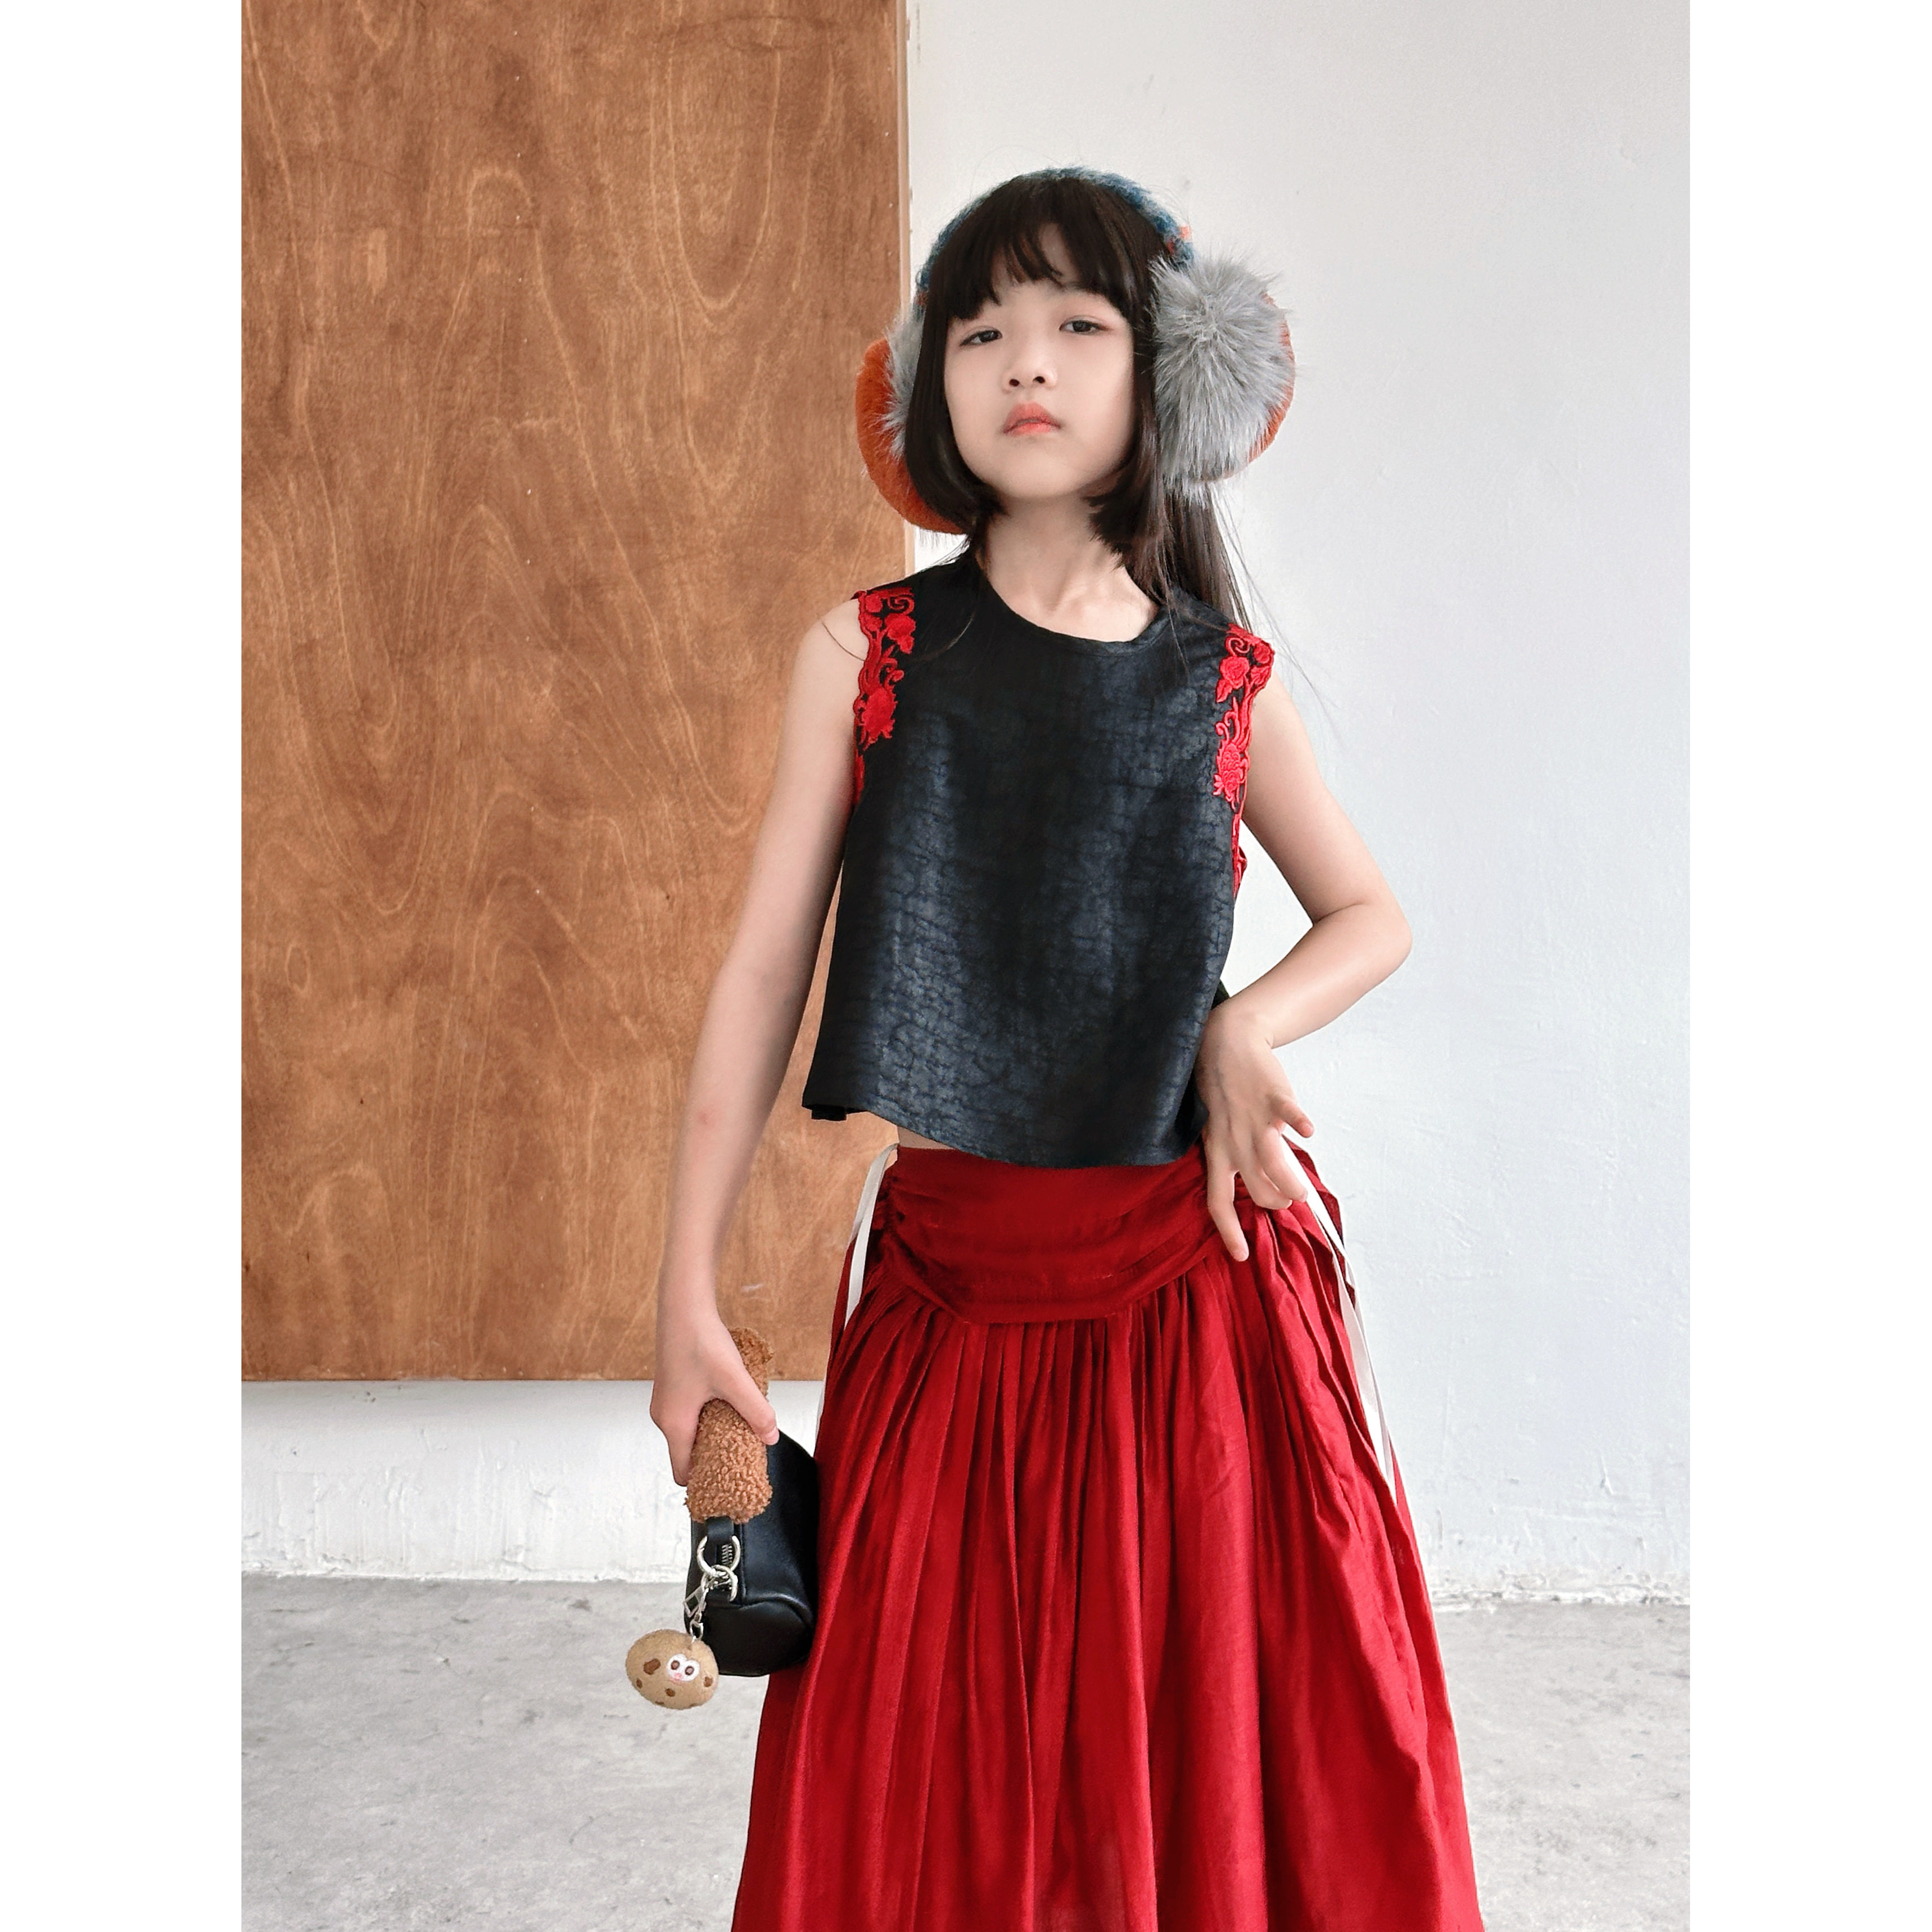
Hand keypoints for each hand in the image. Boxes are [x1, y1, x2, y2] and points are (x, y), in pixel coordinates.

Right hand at [649, 1283, 782, 1487]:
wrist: (683, 1304)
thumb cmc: (700, 1341)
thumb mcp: (735, 1381)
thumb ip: (756, 1412)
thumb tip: (771, 1436)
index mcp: (674, 1424)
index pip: (683, 1471)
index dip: (705, 1481)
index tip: (729, 1482)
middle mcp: (665, 1415)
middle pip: (688, 1451)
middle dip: (715, 1455)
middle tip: (743, 1452)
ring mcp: (667, 1400)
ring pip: (691, 1429)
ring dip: (714, 1430)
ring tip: (740, 1423)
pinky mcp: (674, 1385)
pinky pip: (690, 1412)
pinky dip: (708, 1414)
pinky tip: (729, 1399)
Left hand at [1193, 1002, 1315, 1261]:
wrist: (1225, 1042)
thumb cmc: (1223, 1092)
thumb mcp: (1216, 1131)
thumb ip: (1234, 1159)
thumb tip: (1260, 1189)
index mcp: (1217, 1152)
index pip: (1217, 1200)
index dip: (1228, 1231)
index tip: (1241, 1257)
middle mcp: (1233, 1140)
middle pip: (1254, 1189)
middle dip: (1276, 1203)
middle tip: (1291, 1199)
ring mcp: (1252, 1118)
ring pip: (1272, 1162)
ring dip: (1290, 1182)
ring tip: (1303, 1190)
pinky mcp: (1271, 1094)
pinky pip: (1286, 1111)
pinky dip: (1299, 1122)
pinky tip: (1309, 1131)